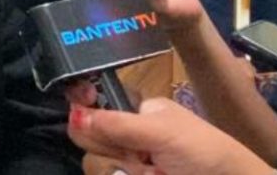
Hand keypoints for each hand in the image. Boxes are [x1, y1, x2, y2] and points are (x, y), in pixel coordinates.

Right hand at [68, 98, 275, 174]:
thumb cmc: (202, 152)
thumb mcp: (160, 132)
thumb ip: (117, 124)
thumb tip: (75, 115)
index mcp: (138, 113)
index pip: (95, 108)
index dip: (86, 115)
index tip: (85, 121)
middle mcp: (130, 137)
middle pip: (90, 139)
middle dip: (111, 150)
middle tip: (139, 156)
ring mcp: (131, 164)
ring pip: (97, 165)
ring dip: (122, 170)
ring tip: (152, 173)